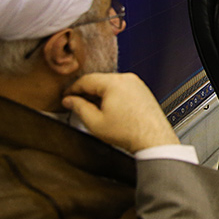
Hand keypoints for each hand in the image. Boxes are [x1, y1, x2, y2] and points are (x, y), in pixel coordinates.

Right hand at [62, 72, 178, 153]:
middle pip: (98, 81)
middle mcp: (127, 78)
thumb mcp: (95, 122)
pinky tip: (108, 110)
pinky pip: (121, 88)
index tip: (66, 98)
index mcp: (114, 82)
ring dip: (99, 95)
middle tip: (76, 105)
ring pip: (110, 84)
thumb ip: (79, 108)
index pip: (86, 80)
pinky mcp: (142, 90)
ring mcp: (136, 83)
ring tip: (92, 110)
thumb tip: (69, 100)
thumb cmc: (129, 132)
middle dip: (86, 93)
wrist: (153, 139)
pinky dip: (112, 96)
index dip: (72, 89)